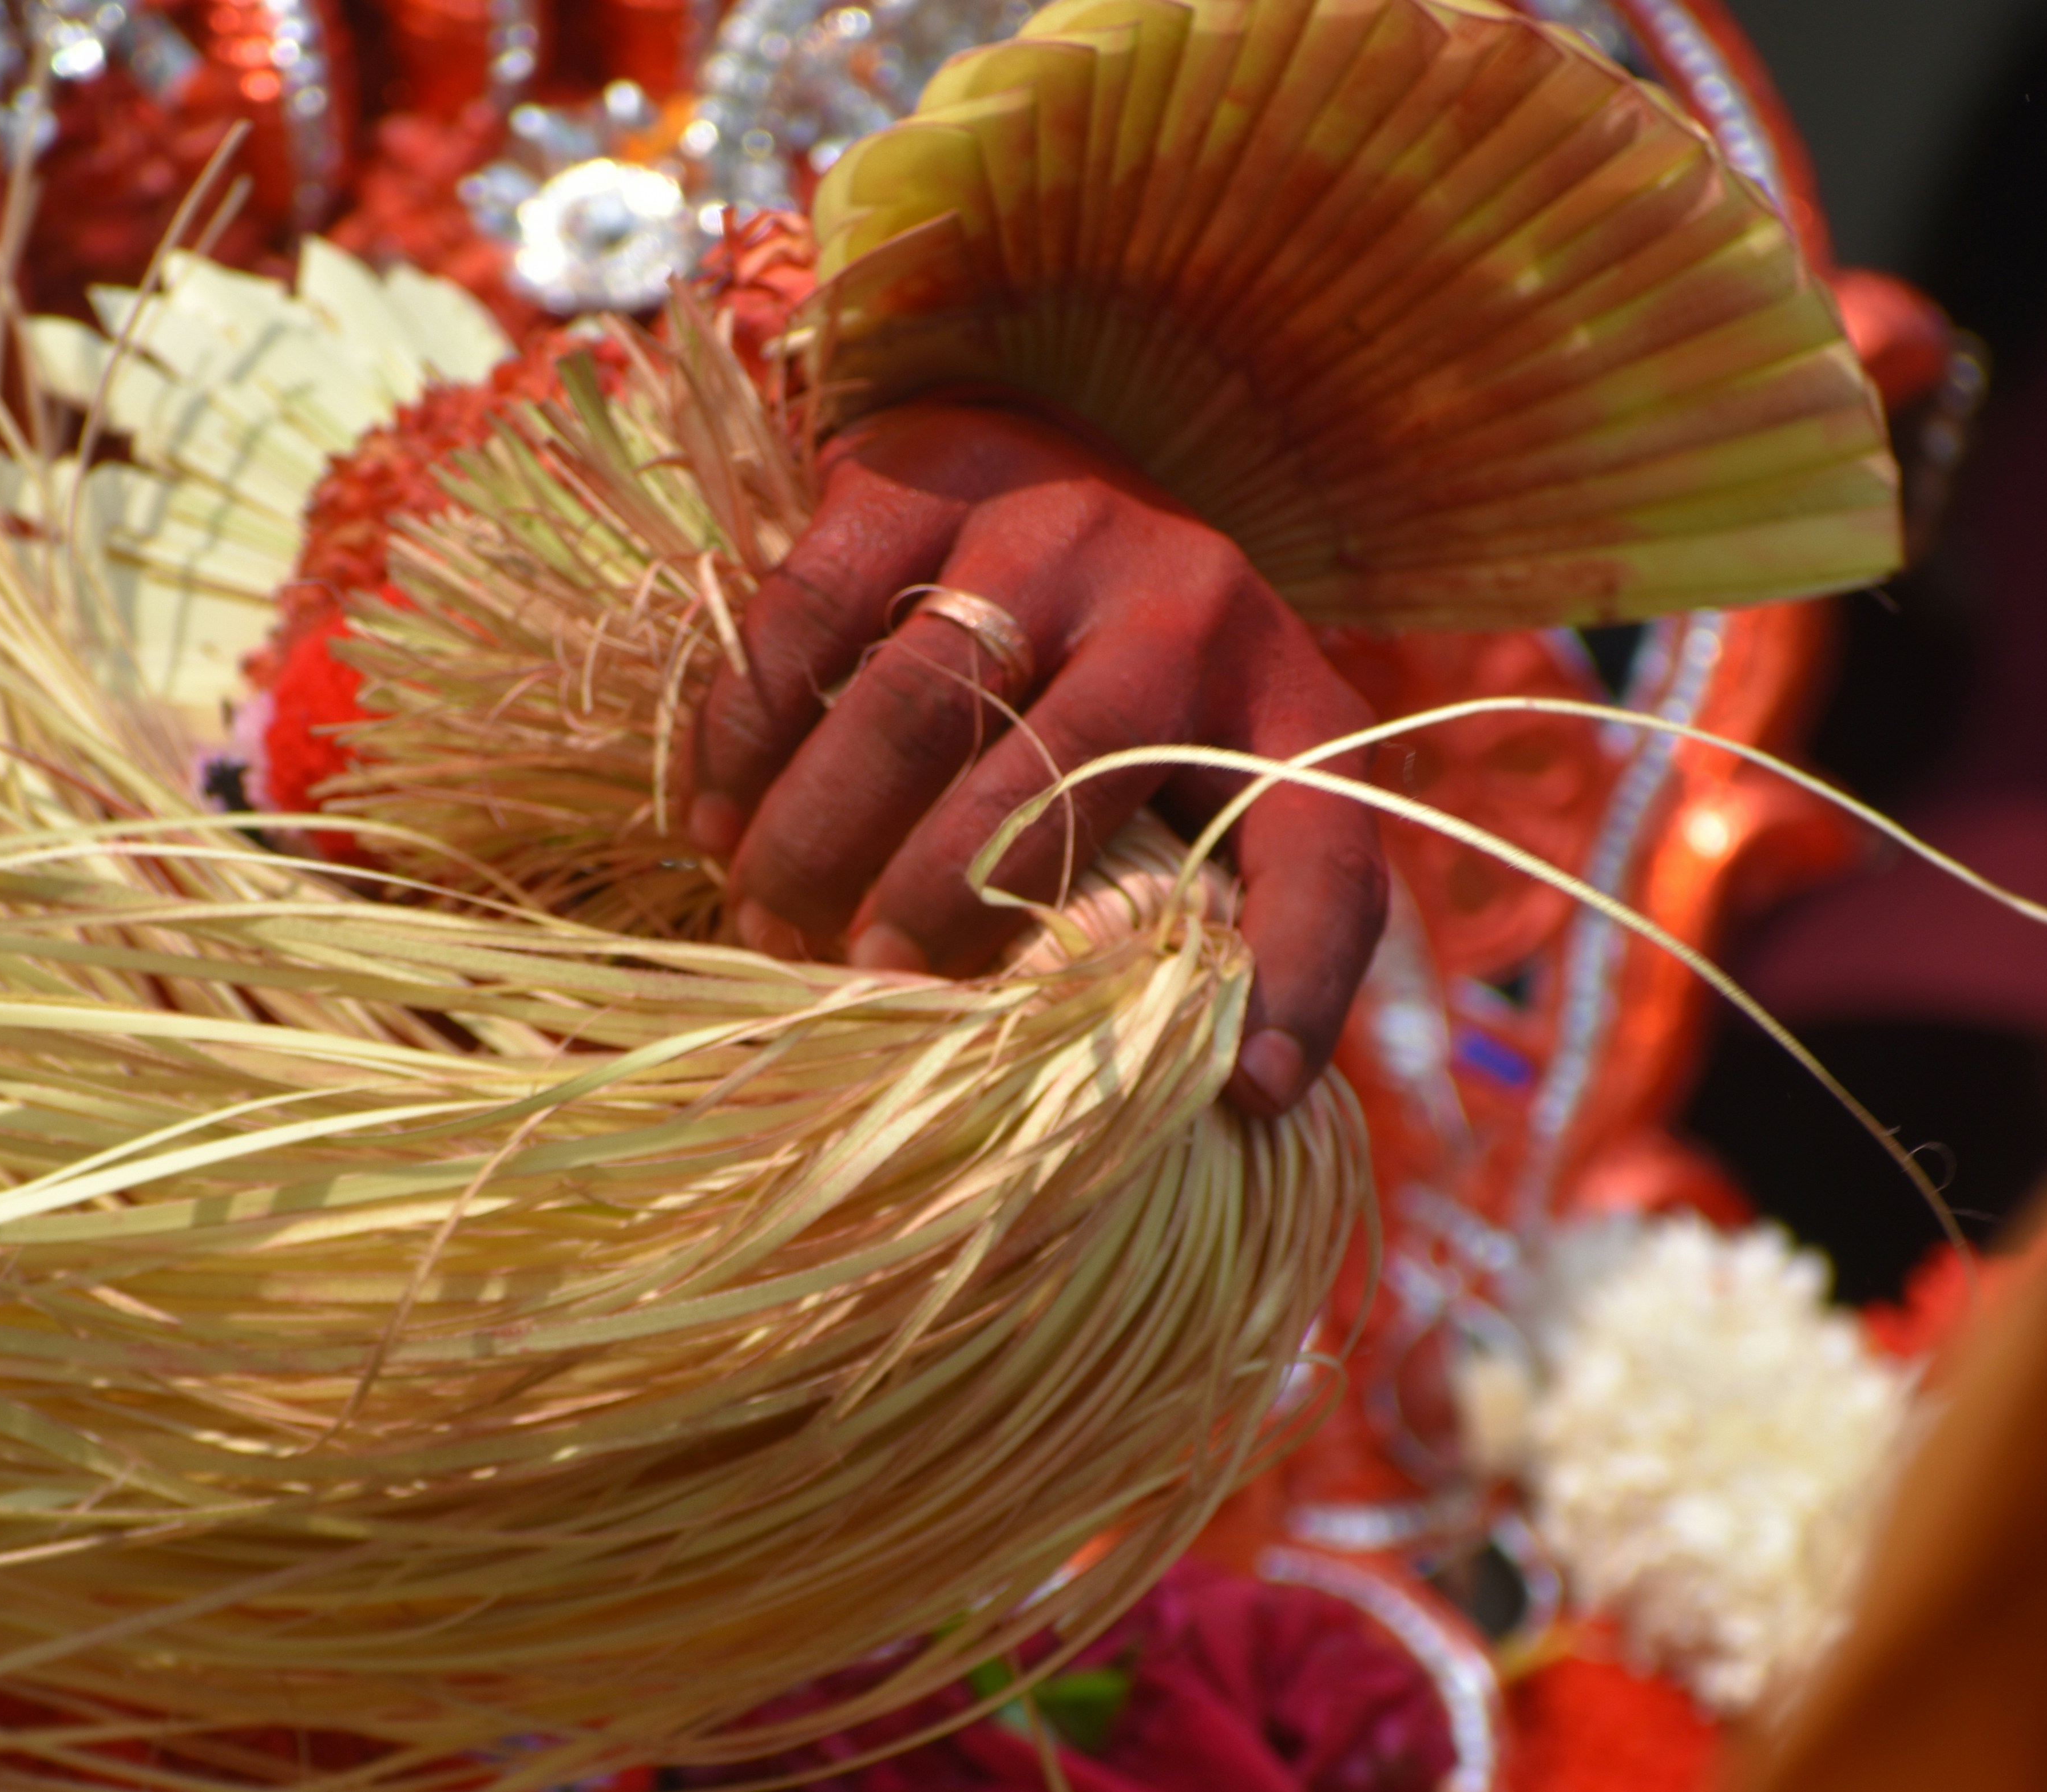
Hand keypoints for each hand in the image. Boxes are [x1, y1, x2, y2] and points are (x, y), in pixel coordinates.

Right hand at [689, 399, 1387, 1118]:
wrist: (1067, 444)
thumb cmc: (1140, 678)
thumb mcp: (1224, 776)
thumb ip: (1234, 908)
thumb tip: (1243, 1091)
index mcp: (1286, 706)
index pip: (1329, 855)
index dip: (1306, 978)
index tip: (1251, 1092)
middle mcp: (1188, 602)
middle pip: (1055, 780)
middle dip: (939, 905)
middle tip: (857, 985)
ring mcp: (1049, 524)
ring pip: (917, 700)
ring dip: (824, 831)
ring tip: (766, 923)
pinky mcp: (922, 472)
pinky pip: (813, 615)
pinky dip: (751, 733)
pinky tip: (717, 821)